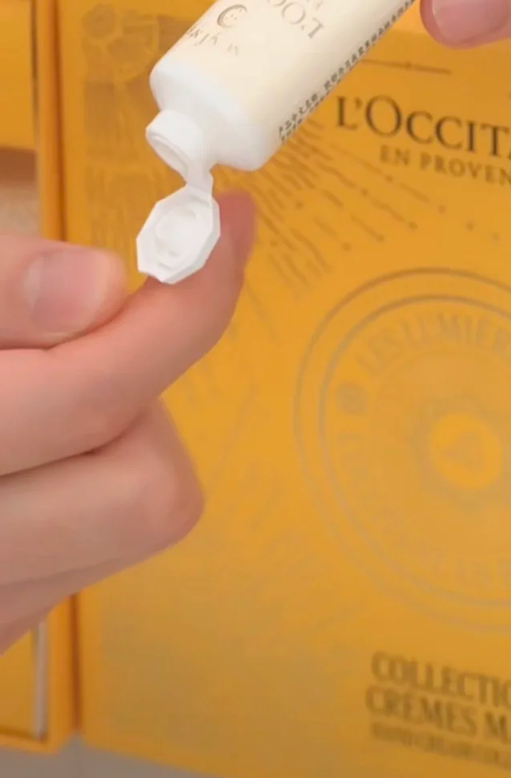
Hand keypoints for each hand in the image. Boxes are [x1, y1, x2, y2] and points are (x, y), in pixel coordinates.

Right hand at [0, 195, 254, 651]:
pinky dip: (83, 487)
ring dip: (116, 439)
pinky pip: (88, 554)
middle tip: (78, 339)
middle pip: (148, 490)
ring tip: (36, 394)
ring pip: (131, 523)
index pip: (97, 394)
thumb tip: (97, 287)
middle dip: (137, 393)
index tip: (224, 223)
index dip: (186, 307)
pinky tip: (19, 455)